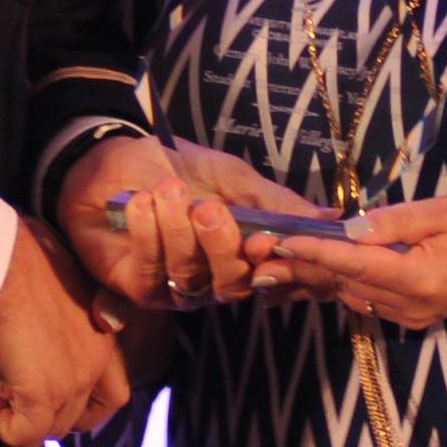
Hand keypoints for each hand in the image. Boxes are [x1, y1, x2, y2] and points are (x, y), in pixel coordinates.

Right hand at [0, 223, 132, 446]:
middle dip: (48, 411)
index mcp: (106, 329)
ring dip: (17, 411)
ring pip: (51, 429)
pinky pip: (25, 436)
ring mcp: (75, 379)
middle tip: (14, 384)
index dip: (78, 397)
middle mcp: (99, 359)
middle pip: (83, 417)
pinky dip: (0, 422)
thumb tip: (36, 311)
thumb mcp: (56, 275)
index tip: (42, 379)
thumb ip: (62, 306)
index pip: (112, 389)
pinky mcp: (44, 395)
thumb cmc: (16, 252)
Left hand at [52, 135, 317, 320]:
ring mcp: (176, 287)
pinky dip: (149, 235)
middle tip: (207, 208)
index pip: (273, 271)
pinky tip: (141, 204)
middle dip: (222, 246)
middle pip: (234, 284)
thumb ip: (275, 202)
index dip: (274, 258)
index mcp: (243, 254)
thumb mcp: (231, 176)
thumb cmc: (175, 168)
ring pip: (192, 277)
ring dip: (179, 232)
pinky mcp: (137, 288)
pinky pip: (152, 273)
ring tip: (168, 191)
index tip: (266, 235)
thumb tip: (333, 217)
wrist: (113, 158)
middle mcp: (214, 278)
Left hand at [244, 192, 446, 330]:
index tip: (281, 238)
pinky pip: (367, 302)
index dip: (315, 250)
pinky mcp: (412, 318)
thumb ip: (396, 220)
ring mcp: (411, 317)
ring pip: (351, 297)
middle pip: (345, 285)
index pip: (355, 263)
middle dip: (301, 269)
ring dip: (315, 281)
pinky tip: (313, 275)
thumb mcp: (446, 210)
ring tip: (272, 266)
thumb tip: (351, 227)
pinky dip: (340, 287)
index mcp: (419, 277)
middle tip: (259, 256)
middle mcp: (410, 305)